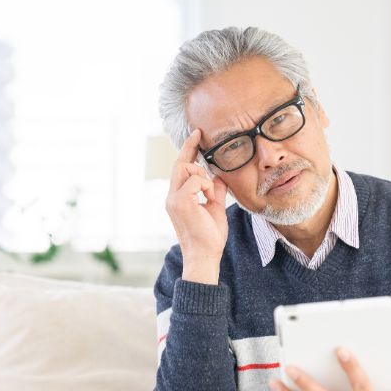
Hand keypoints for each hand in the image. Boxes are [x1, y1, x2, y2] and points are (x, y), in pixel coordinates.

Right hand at [164, 129, 228, 283]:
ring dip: (204, 178)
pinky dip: (205, 186)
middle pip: (180, 164)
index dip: (188, 150)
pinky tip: (208, 199)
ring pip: (188, 169)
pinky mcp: (180, 202)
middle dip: (191, 149)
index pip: (181, 168)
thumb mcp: (215, 209)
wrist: (205, 256)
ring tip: (210, 196)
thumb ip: (215, 192)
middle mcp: (172, 196)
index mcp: (178, 198)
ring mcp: (173, 199)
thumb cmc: (210, 237)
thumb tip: (219, 177)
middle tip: (200, 138)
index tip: (196, 134)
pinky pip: (195, 180)